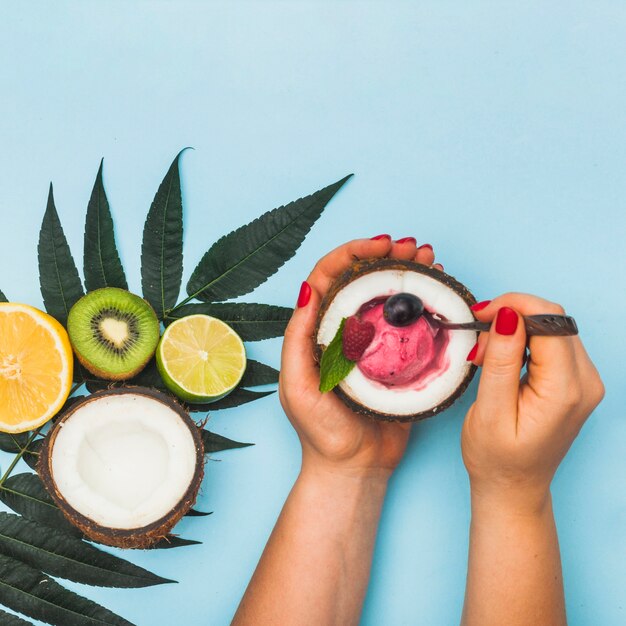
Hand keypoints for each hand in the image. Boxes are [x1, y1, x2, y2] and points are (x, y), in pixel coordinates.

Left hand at [279, 236, 437, 478]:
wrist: (354, 467)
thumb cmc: (320, 432)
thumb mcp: (298, 386)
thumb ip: (298, 339)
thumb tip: (306, 289)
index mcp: (317, 330)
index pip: (330, 276)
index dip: (353, 253)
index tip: (379, 246)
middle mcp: (345, 328)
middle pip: (363, 278)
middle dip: (387, 255)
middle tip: (412, 246)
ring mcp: (374, 341)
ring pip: (389, 294)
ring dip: (408, 270)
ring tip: (429, 258)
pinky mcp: (398, 357)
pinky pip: (411, 322)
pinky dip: (424, 301)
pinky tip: (438, 287)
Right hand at [462, 294, 604, 512]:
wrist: (513, 487)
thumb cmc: (497, 457)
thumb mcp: (489, 410)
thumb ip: (500, 360)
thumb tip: (507, 315)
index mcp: (566, 390)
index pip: (550, 321)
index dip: (513, 307)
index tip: (479, 315)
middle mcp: (585, 382)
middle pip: (553, 319)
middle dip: (511, 317)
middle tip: (478, 340)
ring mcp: (584, 381)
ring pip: (551, 327)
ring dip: (514, 329)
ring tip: (485, 355)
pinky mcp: (574, 381)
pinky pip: (551, 342)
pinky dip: (522, 340)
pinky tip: (500, 358)